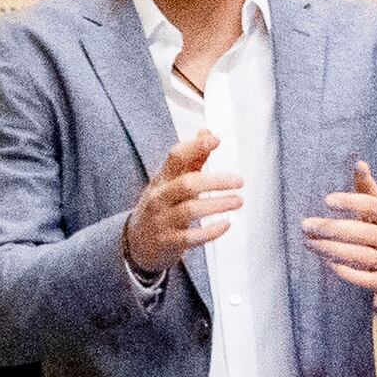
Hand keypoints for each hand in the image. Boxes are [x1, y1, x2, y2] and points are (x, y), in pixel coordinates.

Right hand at [123, 132, 243, 277]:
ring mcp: (163, 221)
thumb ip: (192, 159)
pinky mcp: (170, 242)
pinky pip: (192, 237)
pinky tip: (227, 224)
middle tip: (239, 181)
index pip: (175, 157)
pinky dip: (211, 231)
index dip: (195, 146)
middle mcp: (160, 198)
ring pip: (190, 210)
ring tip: (238, 200)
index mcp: (162, 179)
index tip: (215, 140)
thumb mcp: (171, 181)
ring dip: (218, 204)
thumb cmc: (161, 207)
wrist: (137, 244)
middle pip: (187, 184)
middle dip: (216, 181)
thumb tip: (208, 133)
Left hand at [301, 161, 376, 307]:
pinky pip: (363, 279)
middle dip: (330, 228)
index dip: (350, 202)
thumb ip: (370, 191)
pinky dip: (344, 271)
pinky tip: (328, 263)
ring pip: (358, 255)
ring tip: (310, 244)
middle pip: (360, 232)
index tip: (327, 200)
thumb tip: (358, 163)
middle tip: (306, 226)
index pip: (372, 206)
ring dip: (330, 249)